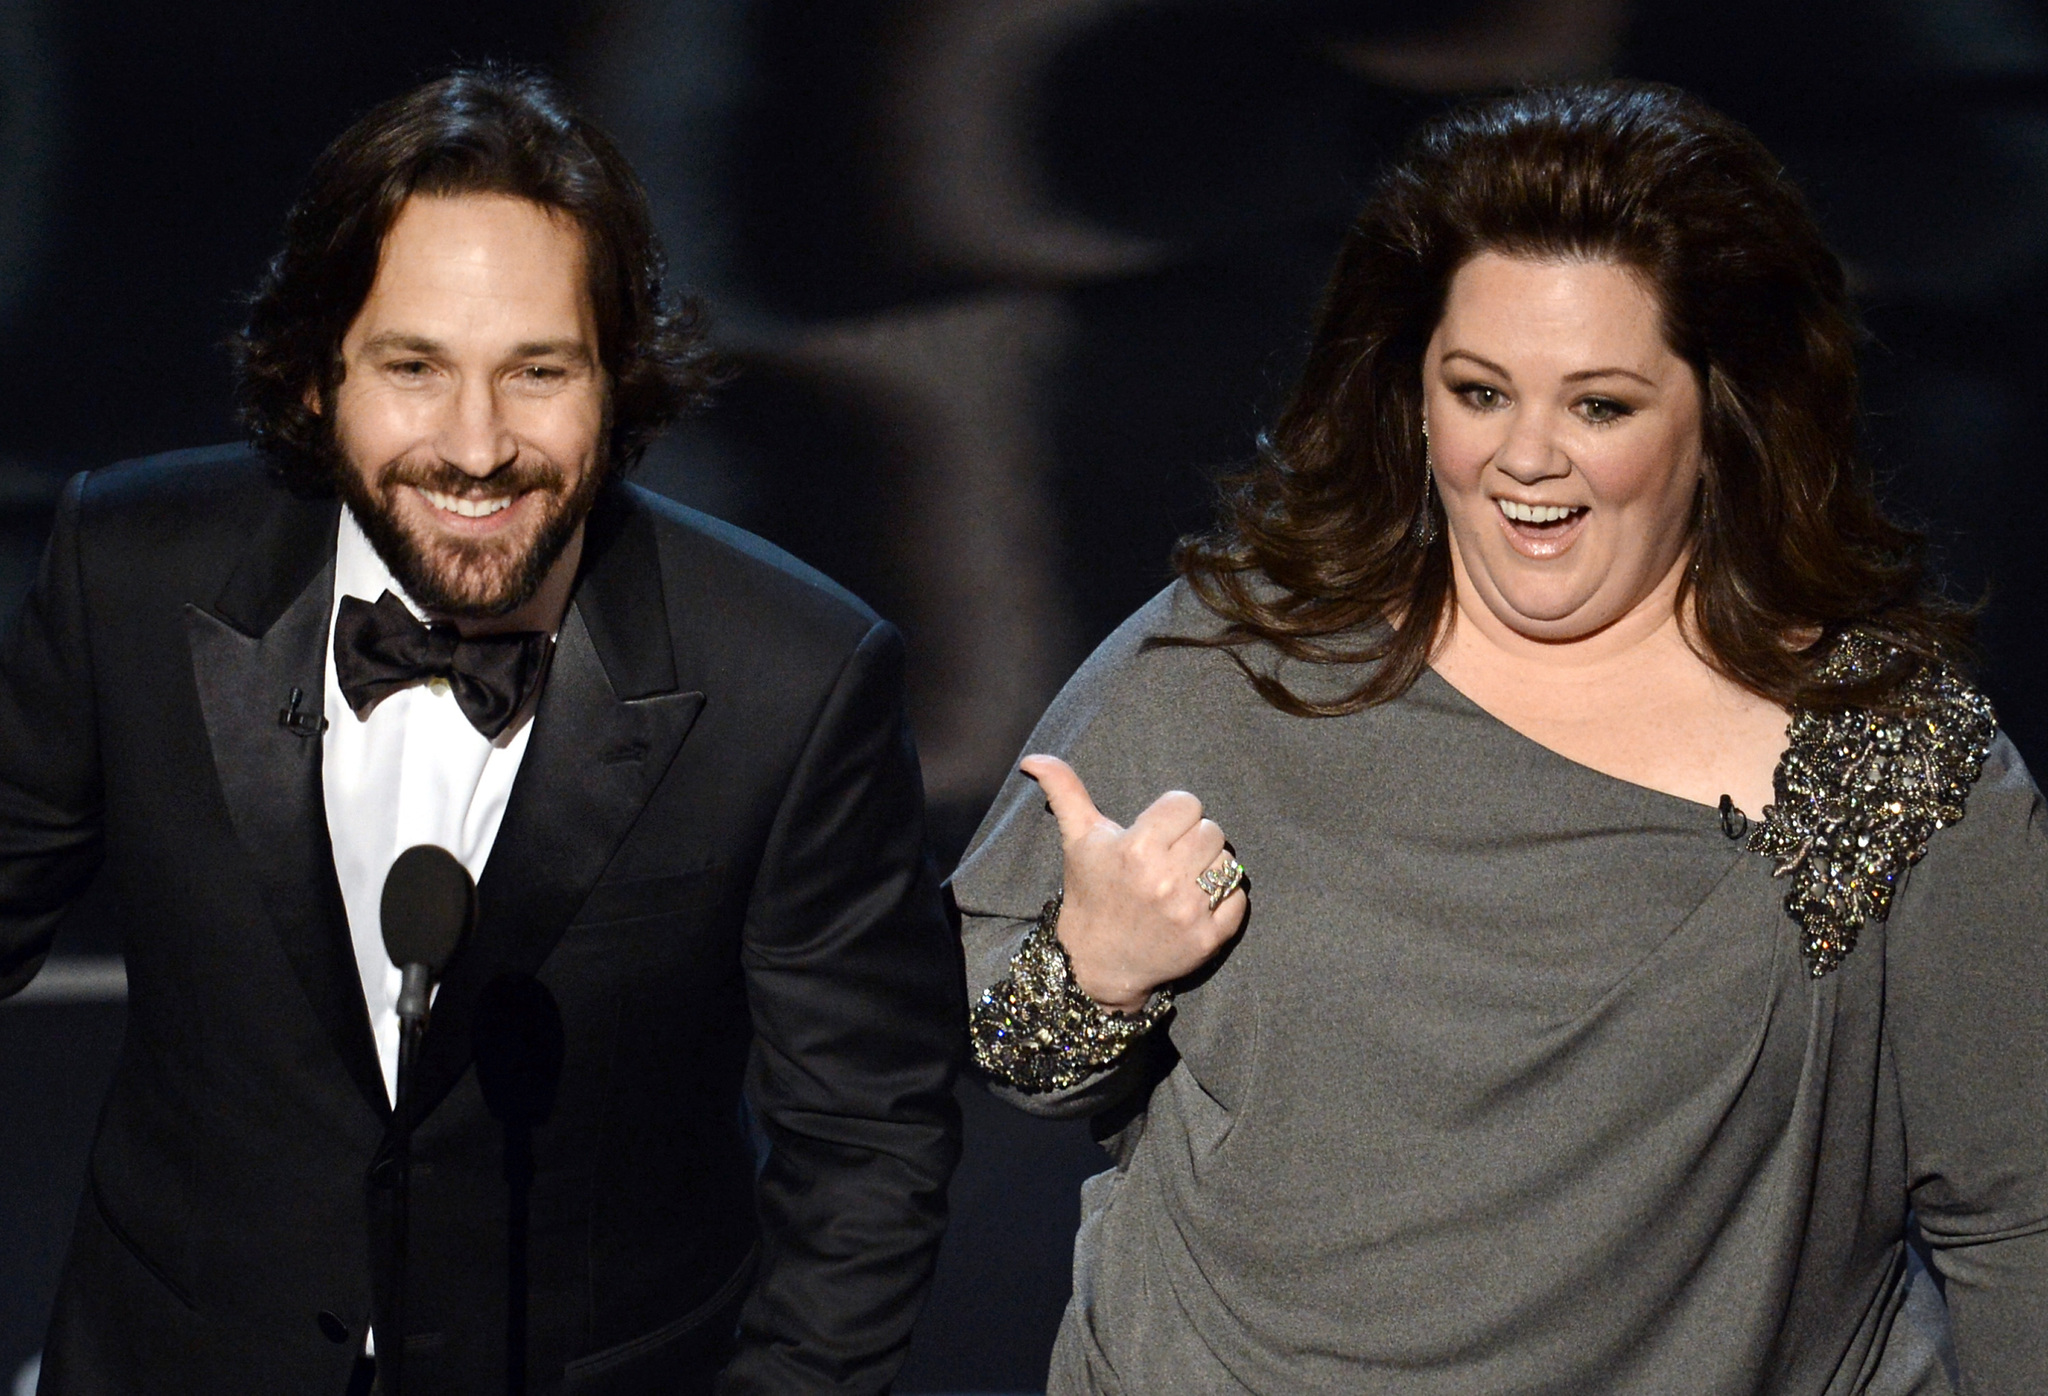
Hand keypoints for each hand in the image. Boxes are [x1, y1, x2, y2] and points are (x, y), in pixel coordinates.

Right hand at [1020, 754, 1246, 1013]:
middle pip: (1212, 830)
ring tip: (1184, 880)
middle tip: (1171, 857)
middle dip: (1192, 840)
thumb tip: (1033, 759)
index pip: (1187, 804)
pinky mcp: (1207, 939)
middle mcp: (1165, 879)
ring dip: (1210, 868)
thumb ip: (1064, 790)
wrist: (1094, 962)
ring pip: (1227, 863)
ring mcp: (1189, 912)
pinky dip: (1224, 900)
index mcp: (1136, 848)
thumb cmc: (1089, 892)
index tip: (1158, 832)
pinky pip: (1238, 900)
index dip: (1173, 815)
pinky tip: (1198, 904)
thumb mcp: (1077, 838)